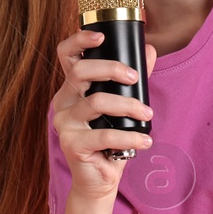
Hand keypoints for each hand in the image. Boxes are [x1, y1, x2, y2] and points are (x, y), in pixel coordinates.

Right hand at [50, 30, 157, 201]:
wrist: (100, 177)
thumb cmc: (110, 138)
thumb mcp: (122, 105)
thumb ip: (133, 79)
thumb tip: (149, 50)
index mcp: (72, 88)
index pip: (67, 55)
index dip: (79, 40)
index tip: (101, 36)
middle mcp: (63, 101)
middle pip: (80, 72)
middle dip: (112, 69)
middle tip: (135, 79)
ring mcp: (63, 123)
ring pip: (96, 102)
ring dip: (128, 106)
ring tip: (148, 115)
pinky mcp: (71, 144)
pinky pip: (103, 135)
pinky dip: (129, 136)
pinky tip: (145, 140)